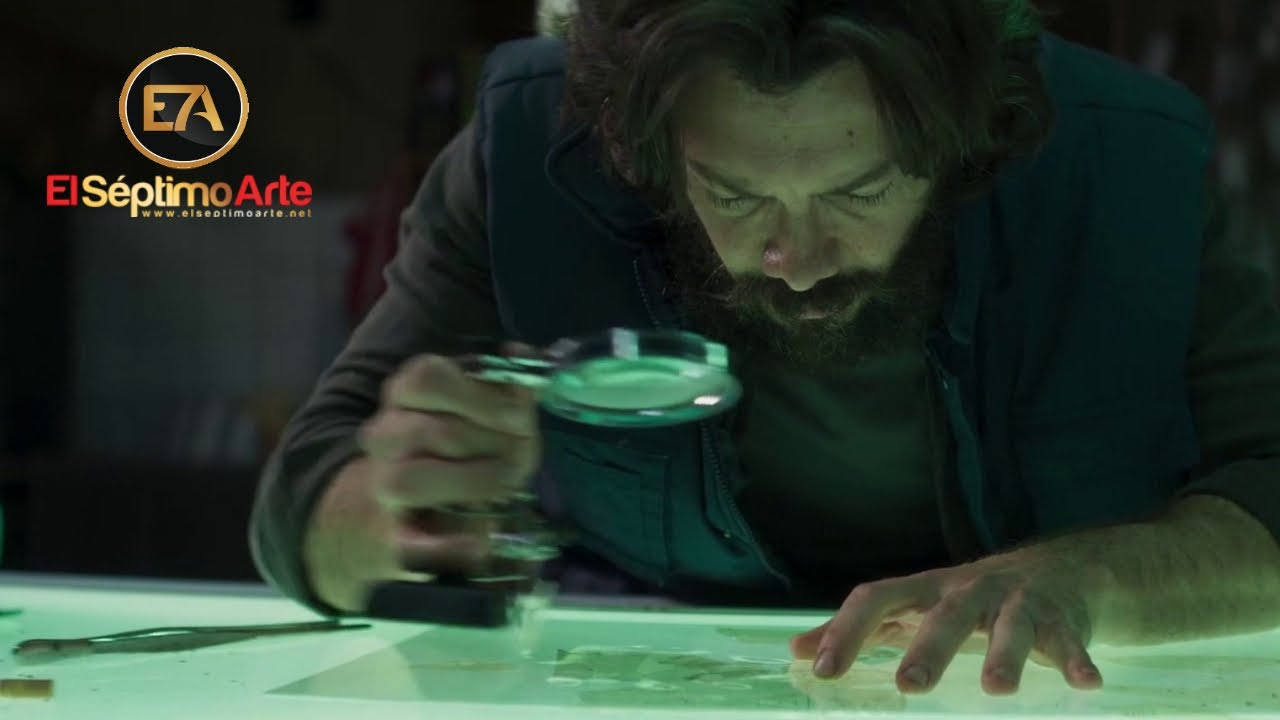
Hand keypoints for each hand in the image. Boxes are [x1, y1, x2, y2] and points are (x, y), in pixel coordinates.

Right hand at [304, 351, 540, 611]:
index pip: (426, 377)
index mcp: (406, 395)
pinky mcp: (393, 540)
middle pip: (437, 432)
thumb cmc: (464, 452)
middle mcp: (385, 436)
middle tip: (520, 455)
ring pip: (409, 481)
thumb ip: (509, 387)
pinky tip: (480, 542)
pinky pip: (412, 546)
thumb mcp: (490, 413)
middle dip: (494, 446)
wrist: (408, 515)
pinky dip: (450, 546)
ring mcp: (382, 487)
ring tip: (504, 485)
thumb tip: (522, 354)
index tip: (518, 416)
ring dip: (473, 483)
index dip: (479, 395)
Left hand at [790, 552, 1106, 694]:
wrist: (1056, 571)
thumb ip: (860, 630)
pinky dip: (1077, 660)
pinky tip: (1087, 685)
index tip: (821, 670)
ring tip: (997, 689)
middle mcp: (967, 591)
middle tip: (909, 685)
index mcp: (924, 592)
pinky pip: (1070, 640)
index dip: (846, 632)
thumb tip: (797, 651)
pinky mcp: (1061, 619)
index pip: (877, 600)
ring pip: (1009, 625)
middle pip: (944, 614)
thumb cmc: (966, 600)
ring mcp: (1016, 602)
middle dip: (927, 649)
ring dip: (1004, 655)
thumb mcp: (912, 609)